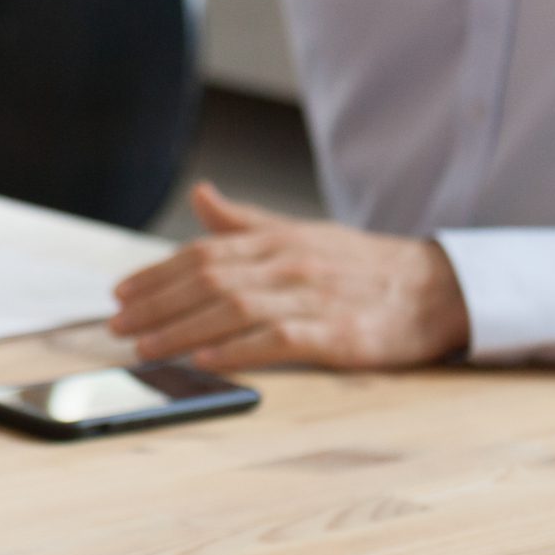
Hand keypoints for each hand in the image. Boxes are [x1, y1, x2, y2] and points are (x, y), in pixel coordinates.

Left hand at [108, 183, 471, 371]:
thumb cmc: (359, 266)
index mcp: (277, 240)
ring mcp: (313, 298)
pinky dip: (238, 349)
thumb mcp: (300, 233)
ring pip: (233, 309)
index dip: (155, 275)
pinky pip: (279, 340)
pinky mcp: (338, 335)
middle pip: (208, 281)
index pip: (201, 254)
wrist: (437, 289)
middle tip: (117, 327)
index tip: (119, 295)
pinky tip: (205, 360)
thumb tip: (200, 195)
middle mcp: (289, 263)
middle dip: (156, 305)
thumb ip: (245, 222)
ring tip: (145, 347)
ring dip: (182, 329)